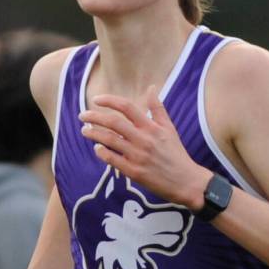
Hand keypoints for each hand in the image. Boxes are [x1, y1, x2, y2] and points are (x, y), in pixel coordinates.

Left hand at [79, 85, 210, 208]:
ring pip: (110, 140)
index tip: (96, 99)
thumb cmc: (176, 153)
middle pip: (114, 123)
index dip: (109, 101)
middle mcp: (144, 139)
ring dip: (94, 134)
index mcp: (152, 127)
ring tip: (85, 131)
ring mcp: (138, 156)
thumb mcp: (169, 128)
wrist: (186, 181)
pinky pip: (113, 160)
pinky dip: (102, 153)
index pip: (127, 107)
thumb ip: (158, 108)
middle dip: (94, 117)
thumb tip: (151, 87)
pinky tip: (97, 149)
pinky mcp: (134, 172)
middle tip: (82, 115)